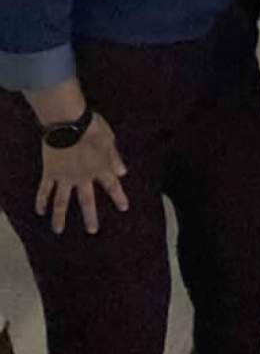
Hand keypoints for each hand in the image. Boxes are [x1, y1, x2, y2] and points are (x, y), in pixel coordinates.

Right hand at [36, 112, 128, 234]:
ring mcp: (65, 177)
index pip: (112, 186)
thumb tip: (123, 172)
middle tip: (92, 231)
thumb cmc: (92, 127)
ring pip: (62, 202)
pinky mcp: (50, 172)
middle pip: (87, 201)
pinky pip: (44, 190)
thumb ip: (115, 158)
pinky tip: (40, 212)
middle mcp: (83, 177)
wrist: (68, 122)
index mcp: (100, 168)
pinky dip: (41, 201)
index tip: (124, 208)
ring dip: (60, 217)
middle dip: (90, 217)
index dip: (119, 197)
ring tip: (58, 231)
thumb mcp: (110, 140)